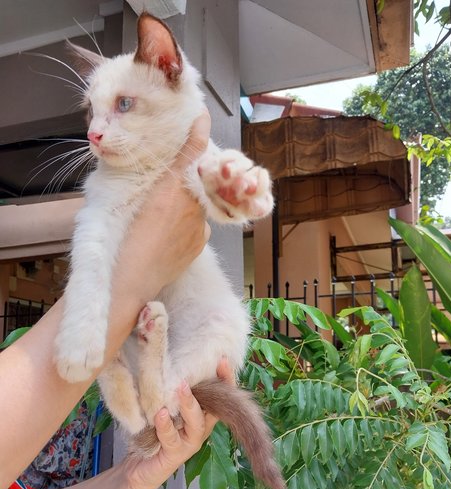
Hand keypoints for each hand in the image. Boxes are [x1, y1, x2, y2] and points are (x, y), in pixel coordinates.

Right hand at [112, 110, 211, 303]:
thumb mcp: (122, 204)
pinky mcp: (201, 243)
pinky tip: (168, 238)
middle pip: (193, 182)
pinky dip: (186, 226)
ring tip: (160, 223)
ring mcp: (200, 225)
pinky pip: (197, 226)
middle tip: (165, 190)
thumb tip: (143, 177)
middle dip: (184, 179)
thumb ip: (139, 185)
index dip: (198, 132)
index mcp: (170, 189)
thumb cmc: (119, 242)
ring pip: (195, 206)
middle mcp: (191, 205)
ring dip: (183, 207)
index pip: (190, 153)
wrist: (131, 281)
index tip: (202, 115)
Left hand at [122, 358, 233, 488]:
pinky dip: (165, 426)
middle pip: (214, 408)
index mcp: (202, 414)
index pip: (220, 395)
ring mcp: (189, 442)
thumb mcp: (163, 406)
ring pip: (196, 424)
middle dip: (215, 388)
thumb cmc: (152, 431)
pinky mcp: (174, 455)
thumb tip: (170, 362)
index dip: (224, 379)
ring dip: (189, 405)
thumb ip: (171, 391)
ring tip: (182, 388)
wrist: (137, 467)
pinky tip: (160, 415)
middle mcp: (200, 428)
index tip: (222, 360)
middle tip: (208, 369)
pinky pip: (171, 439)